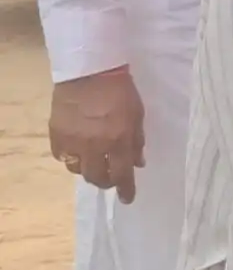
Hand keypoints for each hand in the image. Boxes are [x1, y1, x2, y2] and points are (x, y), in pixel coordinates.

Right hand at [50, 67, 144, 201]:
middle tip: (111, 177)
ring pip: (77, 170)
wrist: (89, 71)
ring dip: (88, 170)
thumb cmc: (120, 91)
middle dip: (106, 182)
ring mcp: (73, 141)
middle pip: (97, 177)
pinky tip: (77, 151)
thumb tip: (138, 163)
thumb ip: (137, 141)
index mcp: (119, 140)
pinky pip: (62, 156)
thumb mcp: (138, 115)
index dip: (126, 190)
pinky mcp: (56, 134)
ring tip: (94, 162)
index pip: (122, 174)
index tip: (127, 199)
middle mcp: (95, 146)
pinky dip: (70, 157)